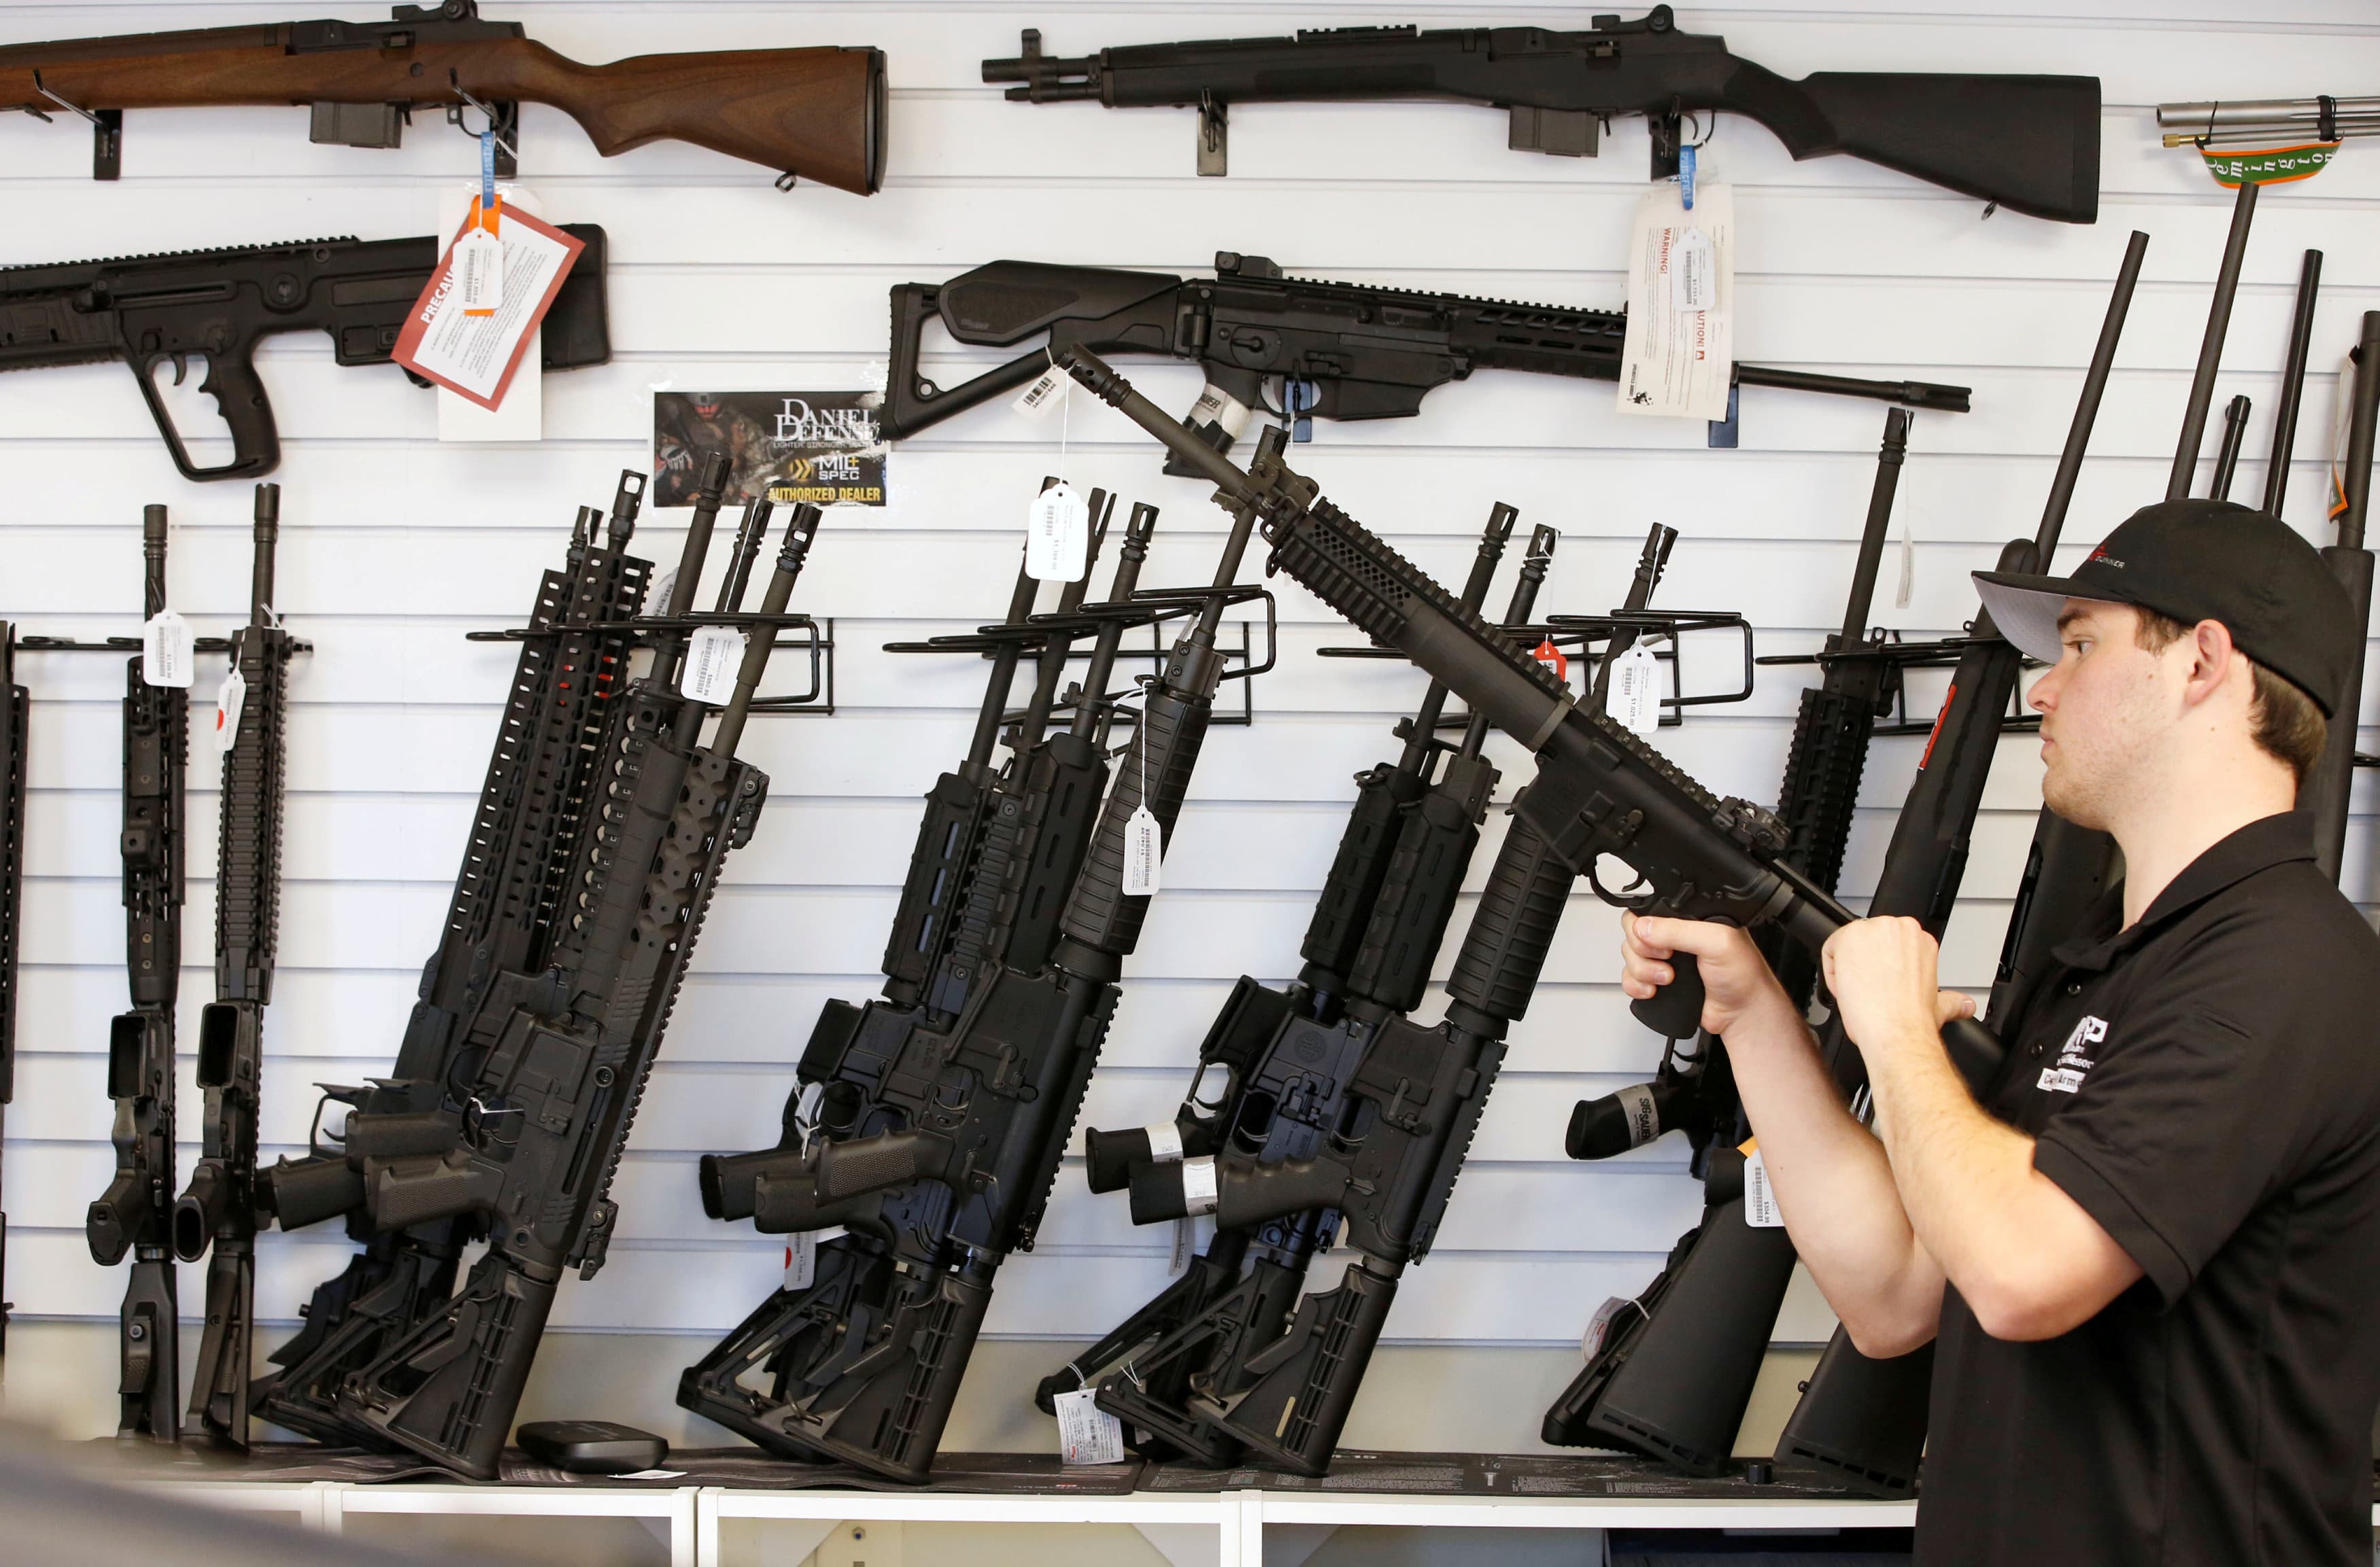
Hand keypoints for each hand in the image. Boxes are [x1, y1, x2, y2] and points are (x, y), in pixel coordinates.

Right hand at [1621, 911, 1792, 1037]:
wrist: (1742, 1014)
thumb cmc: (1742, 977)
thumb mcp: (1716, 942)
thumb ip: (1679, 930)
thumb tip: (1644, 928)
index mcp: (1690, 919)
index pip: (1649, 910)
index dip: (1644, 925)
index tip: (1661, 943)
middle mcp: (1675, 937)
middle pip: (1633, 934)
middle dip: (1643, 951)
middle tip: (1667, 960)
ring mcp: (1665, 960)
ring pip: (1629, 957)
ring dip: (1642, 971)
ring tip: (1667, 979)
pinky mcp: (1658, 981)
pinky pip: (1630, 979)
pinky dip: (1635, 985)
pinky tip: (1653, 990)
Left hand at [1820, 917, 1975, 1058]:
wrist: (1896, 1031)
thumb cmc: (1910, 1020)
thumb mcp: (1939, 1005)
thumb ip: (1953, 1000)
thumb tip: (1965, 1005)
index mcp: (1921, 940)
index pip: (1885, 945)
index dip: (1880, 969)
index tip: (1883, 985)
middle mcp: (1899, 928)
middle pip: (1865, 943)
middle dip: (1863, 967)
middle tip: (1870, 991)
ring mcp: (1874, 929)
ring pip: (1847, 946)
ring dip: (1848, 970)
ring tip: (1862, 992)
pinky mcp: (1849, 936)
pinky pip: (1829, 951)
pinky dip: (1833, 973)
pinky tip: (1850, 989)